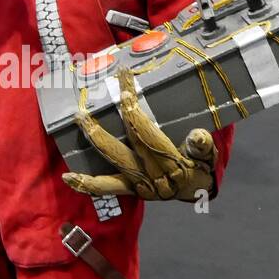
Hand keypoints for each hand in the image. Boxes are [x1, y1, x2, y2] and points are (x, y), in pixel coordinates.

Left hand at [62, 70, 214, 201]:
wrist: (198, 189)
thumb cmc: (202, 165)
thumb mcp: (209, 154)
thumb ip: (203, 146)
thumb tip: (197, 136)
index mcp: (173, 166)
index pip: (147, 136)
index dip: (134, 112)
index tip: (125, 87)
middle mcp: (153, 178)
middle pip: (125, 151)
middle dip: (106, 129)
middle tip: (88, 110)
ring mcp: (140, 186)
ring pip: (112, 168)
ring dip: (95, 145)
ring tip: (80, 124)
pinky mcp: (131, 190)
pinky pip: (107, 188)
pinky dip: (87, 185)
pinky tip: (69, 178)